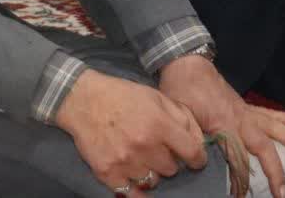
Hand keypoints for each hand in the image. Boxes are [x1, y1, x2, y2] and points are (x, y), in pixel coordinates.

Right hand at [55, 69, 206, 195]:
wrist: (85, 101)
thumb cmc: (125, 96)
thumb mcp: (159, 98)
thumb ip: (183, 119)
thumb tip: (200, 142)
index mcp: (160, 125)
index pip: (192, 153)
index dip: (198, 159)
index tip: (196, 160)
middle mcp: (144, 146)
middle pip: (171, 169)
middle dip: (170, 161)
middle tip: (160, 151)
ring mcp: (125, 162)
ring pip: (152, 181)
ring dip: (152, 172)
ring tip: (143, 158)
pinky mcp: (107, 173)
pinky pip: (130, 193)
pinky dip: (135, 187)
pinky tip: (134, 175)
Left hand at [159, 55, 284, 195]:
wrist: (187, 65)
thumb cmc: (181, 92)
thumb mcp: (181, 118)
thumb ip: (194, 138)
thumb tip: (200, 161)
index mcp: (224, 125)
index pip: (238, 159)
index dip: (242, 180)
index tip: (243, 197)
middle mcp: (241, 119)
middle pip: (264, 147)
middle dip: (275, 169)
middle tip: (283, 192)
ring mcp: (246, 112)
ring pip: (275, 128)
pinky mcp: (246, 107)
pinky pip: (271, 114)